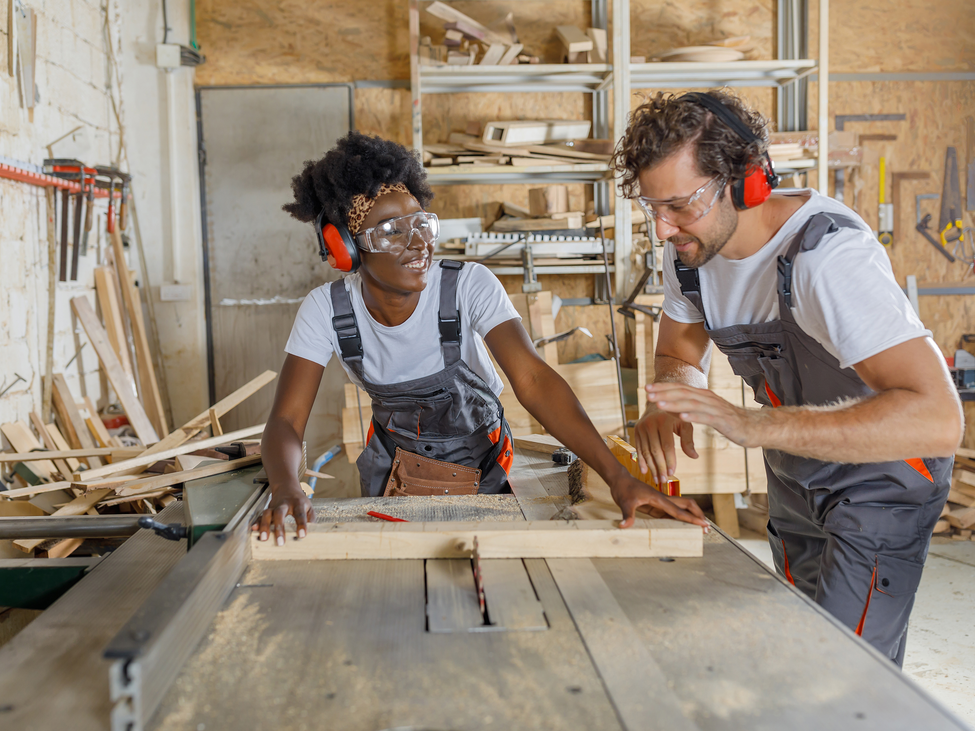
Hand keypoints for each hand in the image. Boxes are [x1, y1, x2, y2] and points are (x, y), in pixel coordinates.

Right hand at [252, 483, 313, 545]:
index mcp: (298, 503)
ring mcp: (274, 506)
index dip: (301, 524)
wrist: (286, 487)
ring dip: (265, 526)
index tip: (302, 535)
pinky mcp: (268, 509)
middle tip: (280, 542)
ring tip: (264, 538)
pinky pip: (261, 516)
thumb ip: (311, 519)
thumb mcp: (309, 507)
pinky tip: (254, 529)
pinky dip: (257, 522)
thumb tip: (312, 532)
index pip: (300, 514)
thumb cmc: (299, 500)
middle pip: (280, 513)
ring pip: (267, 514)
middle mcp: (284, 504)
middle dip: (279, 528)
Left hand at [610, 472, 708, 530]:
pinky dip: (681, 519)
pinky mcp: (657, 506)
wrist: (620, 480)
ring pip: (682, 509)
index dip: (692, 519)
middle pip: (687, 505)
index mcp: (659, 499)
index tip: (703, 525)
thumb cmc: (623, 489)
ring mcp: (661, 503)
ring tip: (700, 528)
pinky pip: (672, 513)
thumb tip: (624, 526)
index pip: (679, 511)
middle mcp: (663, 500)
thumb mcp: (624, 503)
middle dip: (698, 516)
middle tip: (706, 528)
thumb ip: (627, 515)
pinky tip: (684, 526)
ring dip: (692, 517)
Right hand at [633, 395, 698, 485]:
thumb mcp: (685, 424)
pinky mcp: (636, 431)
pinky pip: (638, 449)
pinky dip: (641, 461)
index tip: (672, 472)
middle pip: (655, 450)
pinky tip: (644, 471)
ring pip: (646, 451)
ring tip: (657, 479)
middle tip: (663, 480)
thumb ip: (688, 440)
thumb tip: (694, 456)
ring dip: (651, 467)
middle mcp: (650, 423)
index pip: (667, 445)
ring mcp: (641, 427)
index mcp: (664, 421)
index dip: (670, 460)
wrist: (658, 403)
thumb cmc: (675, 415)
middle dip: (660, 467)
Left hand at [646, 382, 761, 447]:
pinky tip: (682, 417)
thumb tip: (671, 407)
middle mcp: (708, 399)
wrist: (755, 427)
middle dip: (664, 392)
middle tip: (647, 393)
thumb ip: (690, 408)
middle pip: (683, 392)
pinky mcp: (723, 420)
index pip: (680, 388)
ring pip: (692, 404)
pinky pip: (706, 417)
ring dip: (674, 403)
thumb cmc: (729, 421)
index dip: (663, 387)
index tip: (646, 388)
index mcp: (703, 396)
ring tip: (659, 404)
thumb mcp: (706, 413)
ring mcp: (715, 409)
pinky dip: (693, 416)